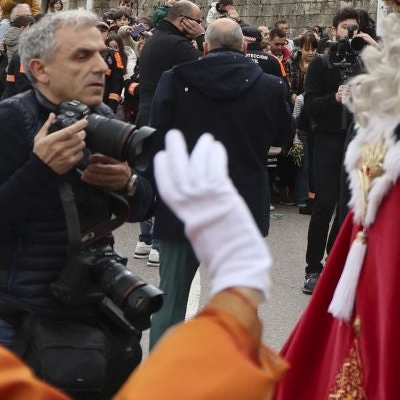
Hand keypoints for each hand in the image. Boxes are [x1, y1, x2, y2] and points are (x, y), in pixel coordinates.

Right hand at [33, 115, 88, 175]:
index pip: (70, 130)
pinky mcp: (70, 162)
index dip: (79, 125)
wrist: (39, 169)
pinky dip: (80, 150)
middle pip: (79, 137)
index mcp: (53, 139)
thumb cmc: (39, 153)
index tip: (84, 121)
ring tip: (77, 140)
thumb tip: (52, 115)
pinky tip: (75, 149)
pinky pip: (80, 154)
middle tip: (80, 131)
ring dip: (81, 141)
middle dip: (82, 132)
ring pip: (81, 145)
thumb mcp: (39, 138)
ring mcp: (66, 155)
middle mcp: (61, 147)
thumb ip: (47, 125)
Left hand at [80, 155, 133, 191]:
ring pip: (103, 181)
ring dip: (92, 179)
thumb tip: (90, 158)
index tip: (89, 165)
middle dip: (94, 173)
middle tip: (84, 172)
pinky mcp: (113, 187)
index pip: (108, 166)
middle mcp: (119, 174)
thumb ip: (102, 157)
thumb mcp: (114, 159)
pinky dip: (94, 183)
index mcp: (120, 166)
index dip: (98, 166)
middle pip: (105, 174)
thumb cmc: (119, 166)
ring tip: (83, 176)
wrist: (128, 179)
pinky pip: (103, 186)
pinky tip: (88, 181)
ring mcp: (117, 182)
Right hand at [154, 131, 271, 298]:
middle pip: (179, 173)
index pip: (168, 190)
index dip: (163, 172)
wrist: (238, 265)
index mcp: (186, 219)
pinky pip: (216, 168)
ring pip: (198, 166)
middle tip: (173, 134)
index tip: (162, 156)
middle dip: (176, 151)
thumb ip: (199, 222)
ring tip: (203, 137)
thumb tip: (200, 214)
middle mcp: (193, 206)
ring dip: (199, 149)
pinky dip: (215, 155)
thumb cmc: (224, 259)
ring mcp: (207, 199)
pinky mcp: (224, 194)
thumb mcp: (202, 240)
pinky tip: (216, 146)